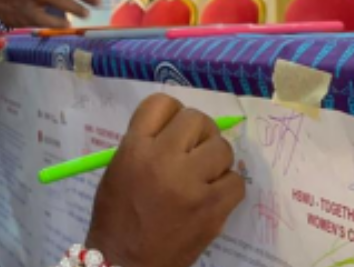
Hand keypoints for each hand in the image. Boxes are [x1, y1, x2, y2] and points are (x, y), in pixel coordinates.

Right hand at [85, 94, 244, 266]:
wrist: (126, 262)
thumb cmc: (117, 215)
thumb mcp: (119, 167)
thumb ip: (145, 142)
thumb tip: (178, 129)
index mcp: (135, 147)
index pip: (161, 103)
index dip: (170, 112)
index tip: (172, 127)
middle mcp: (164, 158)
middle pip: (196, 119)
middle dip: (197, 132)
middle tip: (192, 149)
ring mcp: (192, 184)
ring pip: (222, 147)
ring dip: (214, 157)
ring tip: (202, 174)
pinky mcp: (213, 208)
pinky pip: (236, 180)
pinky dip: (227, 185)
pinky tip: (211, 194)